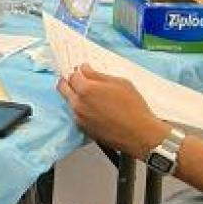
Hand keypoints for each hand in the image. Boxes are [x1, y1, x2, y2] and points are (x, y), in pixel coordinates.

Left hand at [59, 65, 173, 156]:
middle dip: (69, 81)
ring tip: (91, 96)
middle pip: (62, 87)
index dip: (78, 71)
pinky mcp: (83, 128)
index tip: (84, 70)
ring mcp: (79, 117)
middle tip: (80, 80)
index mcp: (86, 90)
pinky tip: (95, 109)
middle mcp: (78, 104)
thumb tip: (85, 69)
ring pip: (68, 101)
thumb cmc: (134, 108)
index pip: (72, 75)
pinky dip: (81, 109)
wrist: (140, 134)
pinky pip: (76, 114)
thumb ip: (97, 75)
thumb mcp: (120, 83)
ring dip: (74, 95)